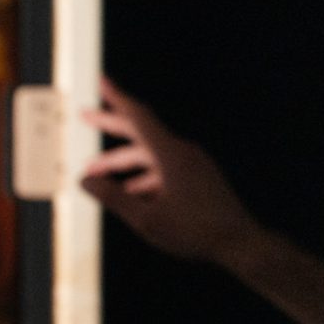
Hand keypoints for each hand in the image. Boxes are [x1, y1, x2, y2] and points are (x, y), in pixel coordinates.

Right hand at [80, 78, 262, 266]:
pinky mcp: (197, 176)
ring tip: (98, 178)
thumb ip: (112, 197)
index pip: (138, 118)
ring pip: (149, 155)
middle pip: (140, 132)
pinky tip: (129, 194)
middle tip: (86, 117)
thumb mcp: (144, 218)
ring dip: (122, 163)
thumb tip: (86, 182)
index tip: (102, 81)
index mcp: (170, 155)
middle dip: (110, 126)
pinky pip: (163, 167)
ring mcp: (192, 164)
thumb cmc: (194, 231)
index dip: (116, 99)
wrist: (238, 242)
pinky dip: (141, 175)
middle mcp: (182, 153)